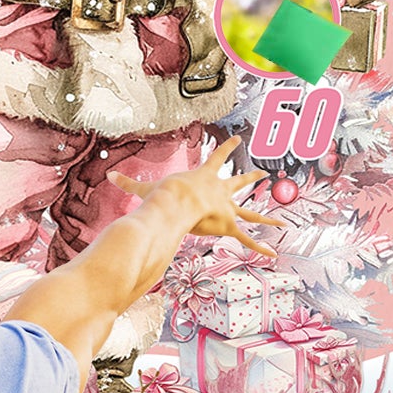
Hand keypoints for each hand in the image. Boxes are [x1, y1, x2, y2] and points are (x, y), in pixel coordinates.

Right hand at [106, 136, 284, 256]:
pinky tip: (273, 253)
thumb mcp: (146, 188)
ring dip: (267, 217)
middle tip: (263, 173)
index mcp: (205, 176)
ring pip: (251, 213)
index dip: (227, 148)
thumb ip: (129, 183)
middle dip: (251, 178)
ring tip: (283, 222)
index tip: (237, 139)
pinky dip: (259, 247)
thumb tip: (109, 175)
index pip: (218, 157)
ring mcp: (227, 207)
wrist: (177, 202)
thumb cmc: (163, 194)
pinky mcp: (228, 224)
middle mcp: (221, 190)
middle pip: (239, 182)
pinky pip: (246, 239)